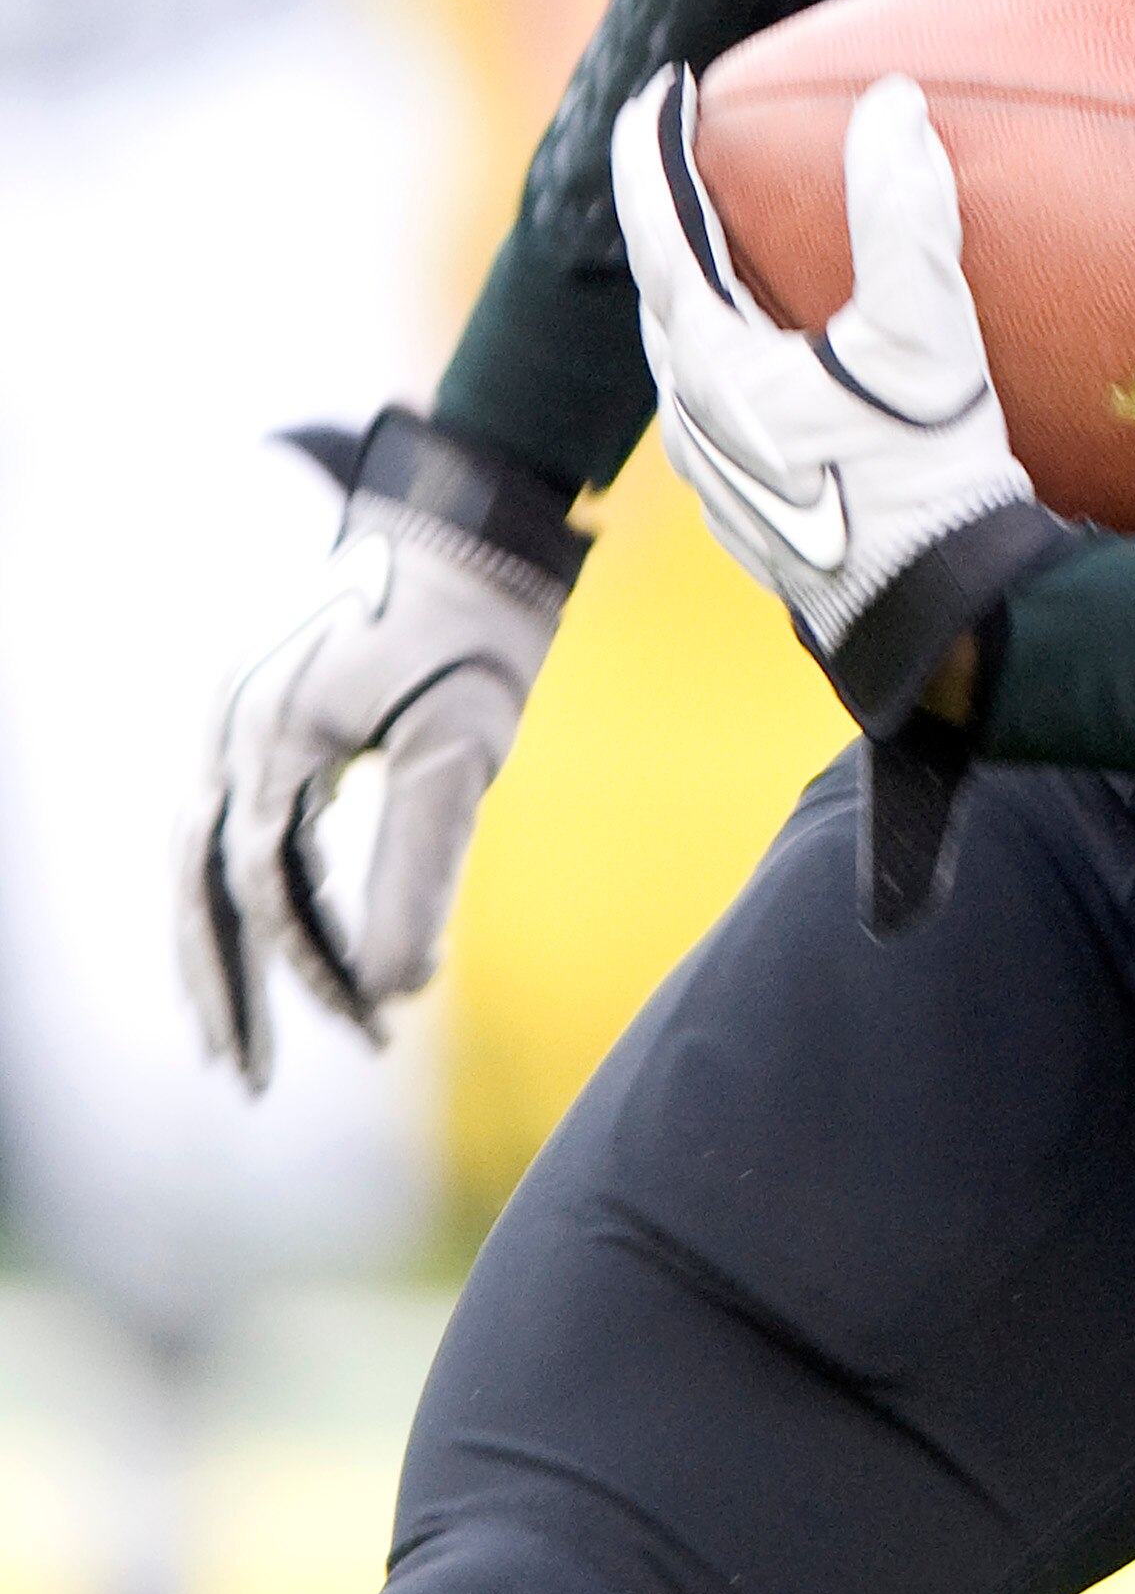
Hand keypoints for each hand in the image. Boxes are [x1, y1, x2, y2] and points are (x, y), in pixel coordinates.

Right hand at [181, 413, 582, 1089]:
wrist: (467, 516)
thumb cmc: (475, 627)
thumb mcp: (462, 746)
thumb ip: (421, 863)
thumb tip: (395, 986)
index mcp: (273, 736)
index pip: (271, 888)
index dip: (314, 968)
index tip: (373, 1028)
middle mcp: (233, 727)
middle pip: (199, 884)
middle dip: (221, 984)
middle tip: (245, 1077)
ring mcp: (236, 715)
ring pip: (200, 857)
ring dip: (215, 946)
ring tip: (233, 1033)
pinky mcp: (259, 711)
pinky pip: (225, 820)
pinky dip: (236, 890)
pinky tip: (268, 937)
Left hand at [611, 65, 1050, 726]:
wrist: (940, 625)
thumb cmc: (926, 484)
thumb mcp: (925, 339)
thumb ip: (904, 216)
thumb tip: (891, 107)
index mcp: (712, 368)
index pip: (659, 230)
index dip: (654, 149)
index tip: (662, 88)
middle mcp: (694, 425)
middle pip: (665, 297)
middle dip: (674, 221)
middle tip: (695, 159)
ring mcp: (718, 481)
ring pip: (689, 363)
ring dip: (707, 298)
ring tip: (741, 254)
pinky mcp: (755, 521)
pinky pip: (730, 414)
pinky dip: (748, 361)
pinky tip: (798, 365)